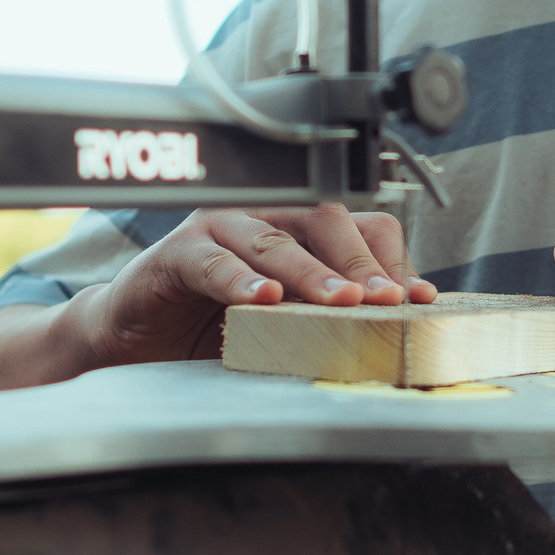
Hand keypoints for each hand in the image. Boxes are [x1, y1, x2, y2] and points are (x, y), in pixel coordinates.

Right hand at [83, 205, 434, 367]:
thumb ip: (333, 313)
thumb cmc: (215, 325)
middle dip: (360, 264)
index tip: (417, 299)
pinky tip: (263, 300)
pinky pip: (214, 262)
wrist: (137, 339)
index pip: (359, 227)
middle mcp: (262, 216)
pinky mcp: (177, 252)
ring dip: (312, 272)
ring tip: (341, 301)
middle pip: (325, 221)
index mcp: (298, 228)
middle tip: (385, 302)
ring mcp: (218, 228)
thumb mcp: (289, 321)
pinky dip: (241, 280)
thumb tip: (402, 327)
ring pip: (274, 239)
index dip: (391, 261)